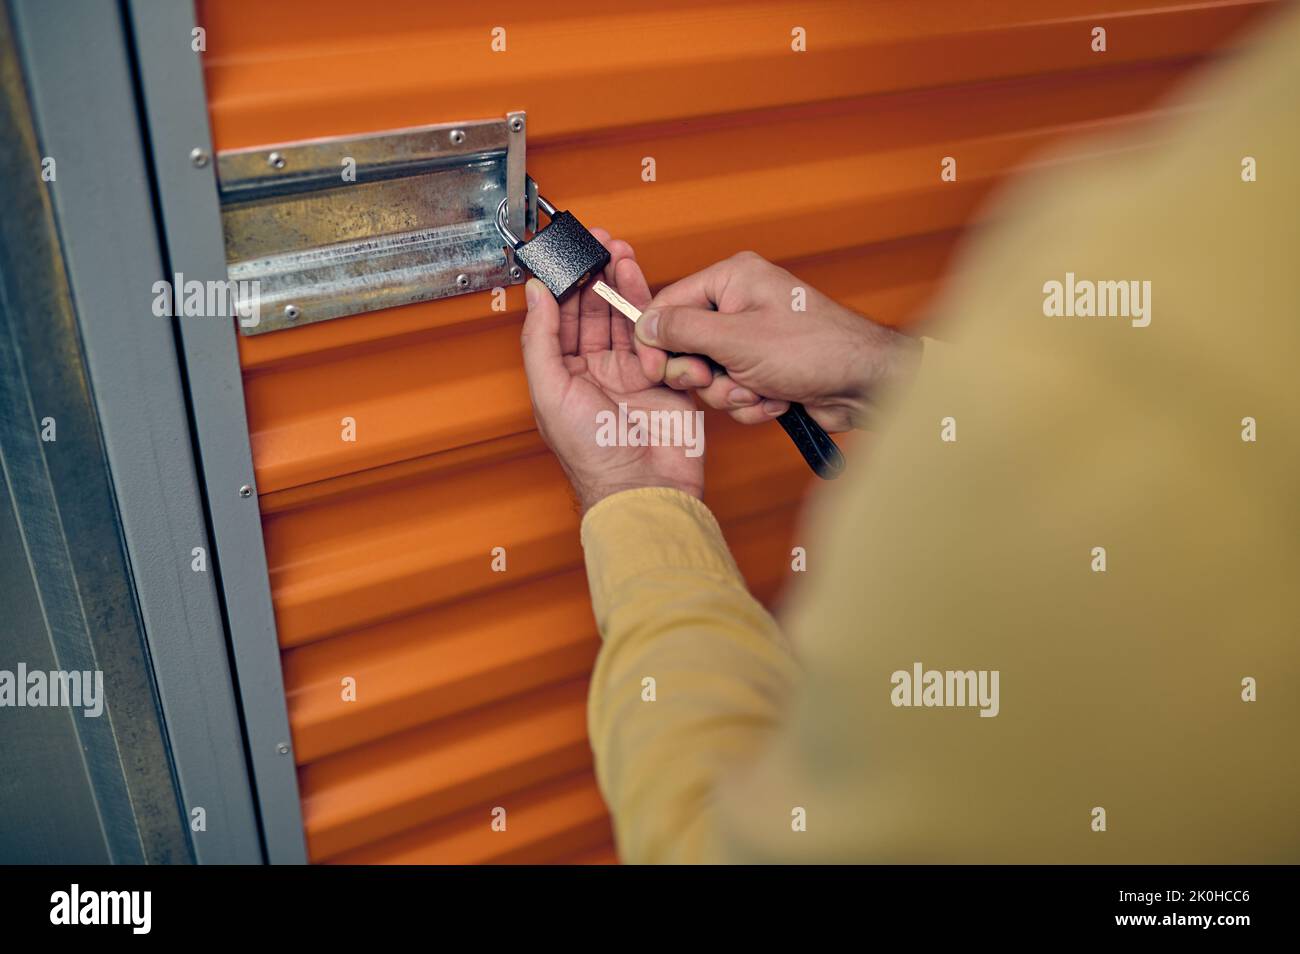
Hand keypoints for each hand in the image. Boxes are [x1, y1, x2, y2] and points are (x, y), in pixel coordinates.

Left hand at [520, 233, 704, 513]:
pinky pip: (657, 336)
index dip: (564, 285)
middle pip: (594, 313)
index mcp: (562, 379)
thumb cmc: (594, 455)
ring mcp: (631, 375)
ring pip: (625, 318)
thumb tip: (534, 294)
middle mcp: (595, 374)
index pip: (559, 320)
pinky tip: (642, 286)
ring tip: (620, 254)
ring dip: (622, 284)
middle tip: (599, 245)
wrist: (645, 486)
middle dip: (596, 276)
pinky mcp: (664, 378)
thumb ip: (540, 339)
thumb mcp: (551, 391)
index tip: (568, 255)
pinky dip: (651, 309)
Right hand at [632, 251, 920, 431]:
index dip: (656, 342)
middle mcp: (739, 305)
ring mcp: (752, 340)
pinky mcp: (764, 370)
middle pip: (686, 345)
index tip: (652, 371)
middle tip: (715, 380)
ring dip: (732, 393)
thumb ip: (683, 330)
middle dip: (704, 374)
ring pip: (711, 376)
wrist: (864, 385)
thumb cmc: (813, 349)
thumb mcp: (736, 339)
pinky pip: (735, 392)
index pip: (670, 306)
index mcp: (732, 279)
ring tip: (761, 390)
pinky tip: (777, 399)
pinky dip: (752, 403)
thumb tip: (644, 325)